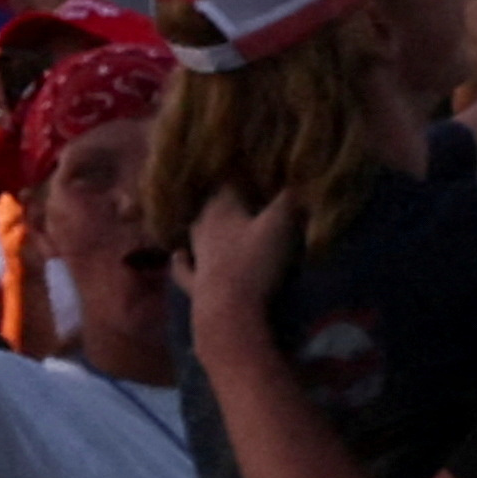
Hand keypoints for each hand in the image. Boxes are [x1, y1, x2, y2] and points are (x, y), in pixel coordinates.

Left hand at [189, 188, 301, 341]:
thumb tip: (299, 176)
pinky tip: (178, 255)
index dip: (240, 176)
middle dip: (225, 200)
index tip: (252, 171)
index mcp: (220, 208)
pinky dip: (181, 261)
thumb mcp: (278, 227)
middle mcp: (202, 226)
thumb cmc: (254, 261)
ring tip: (210, 219)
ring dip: (204, 225)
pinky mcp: (193, 281)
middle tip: (241, 196)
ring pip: (195, 232)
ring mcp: (195, 255)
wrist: (229, 306)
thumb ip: (288, 201)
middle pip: (211, 206)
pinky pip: (183, 267)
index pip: (227, 183)